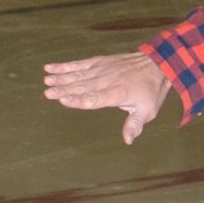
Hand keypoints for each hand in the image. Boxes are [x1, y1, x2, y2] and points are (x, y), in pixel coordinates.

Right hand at [43, 51, 174, 143]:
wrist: (156, 64)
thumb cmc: (151, 91)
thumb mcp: (148, 111)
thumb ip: (134, 125)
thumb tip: (127, 140)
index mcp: (117, 93)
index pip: (95, 98)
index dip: (79, 100)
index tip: (64, 100)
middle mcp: (107, 80)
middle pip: (82, 86)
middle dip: (64, 89)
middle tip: (48, 92)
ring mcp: (102, 69)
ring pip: (78, 75)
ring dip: (61, 78)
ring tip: (46, 80)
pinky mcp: (99, 62)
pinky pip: (79, 64)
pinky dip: (65, 66)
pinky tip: (50, 68)